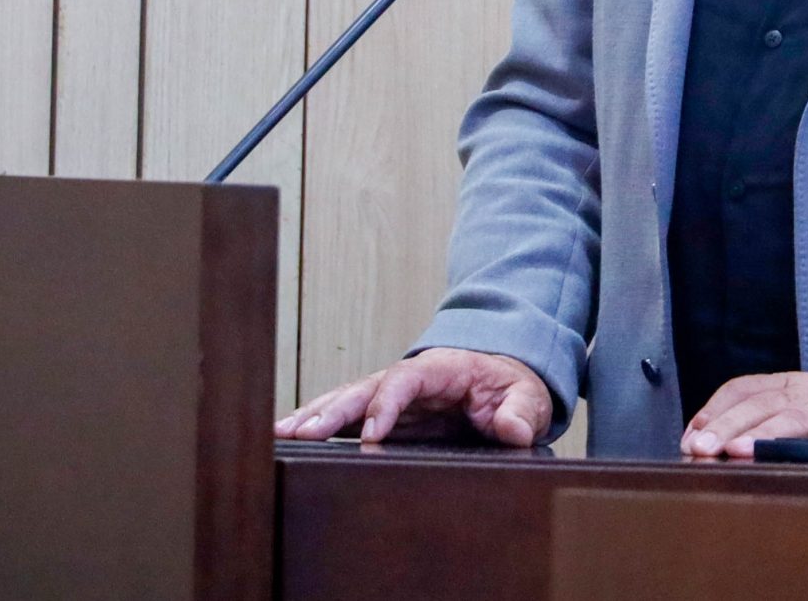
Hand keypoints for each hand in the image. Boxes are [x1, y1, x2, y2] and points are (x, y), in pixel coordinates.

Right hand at [275, 347, 551, 446]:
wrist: (505, 379)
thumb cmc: (512, 386)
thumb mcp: (527, 397)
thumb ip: (521, 411)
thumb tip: (513, 429)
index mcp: (441, 369)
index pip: (405, 380)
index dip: (386, 406)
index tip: (371, 436)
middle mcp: (408, 378)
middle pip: (363, 389)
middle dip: (331, 410)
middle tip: (300, 432)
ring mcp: (393, 396)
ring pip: (346, 401)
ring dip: (314, 416)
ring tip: (280, 433)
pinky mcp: (385, 414)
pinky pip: (348, 417)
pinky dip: (319, 424)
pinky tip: (291, 438)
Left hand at [681, 370, 807, 457]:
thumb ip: (768, 415)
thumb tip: (713, 442)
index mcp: (794, 384)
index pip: (745, 387)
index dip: (715, 409)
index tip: (690, 436)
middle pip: (761, 403)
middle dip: (726, 425)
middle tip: (699, 449)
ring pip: (793, 417)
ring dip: (760, 435)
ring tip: (733, 452)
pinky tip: (790, 459)